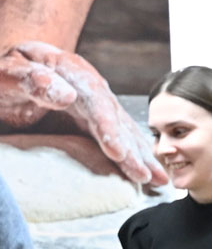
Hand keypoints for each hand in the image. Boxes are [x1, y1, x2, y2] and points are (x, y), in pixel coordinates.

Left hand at [0, 42, 165, 185]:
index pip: (95, 100)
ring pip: (123, 130)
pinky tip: (147, 171)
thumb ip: (32, 80)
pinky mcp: (93, 119)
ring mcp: (94, 102)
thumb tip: (68, 95)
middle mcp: (89, 85)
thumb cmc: (3, 75)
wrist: (8, 75)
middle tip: (145, 174)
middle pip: (116, 118)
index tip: (118, 152)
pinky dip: (133, 155)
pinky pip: (118, 137)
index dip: (109, 127)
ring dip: (141, 156)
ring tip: (158, 179)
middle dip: (133, 149)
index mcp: (70, 69)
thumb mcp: (7, 74)